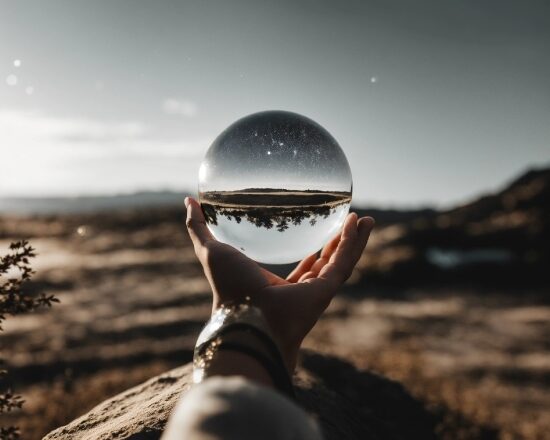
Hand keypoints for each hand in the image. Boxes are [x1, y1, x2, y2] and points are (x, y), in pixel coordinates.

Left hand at [185, 197, 373, 370]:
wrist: (245, 316)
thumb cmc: (228, 288)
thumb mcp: (210, 250)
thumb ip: (199, 226)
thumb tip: (189, 200)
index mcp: (278, 286)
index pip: (302, 268)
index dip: (312, 252)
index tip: (318, 235)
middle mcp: (301, 290)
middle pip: (327, 264)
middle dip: (338, 244)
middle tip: (347, 223)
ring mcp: (316, 290)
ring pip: (341, 261)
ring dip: (353, 240)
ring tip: (364, 219)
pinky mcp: (327, 288)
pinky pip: (345, 261)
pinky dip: (356, 243)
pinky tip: (362, 223)